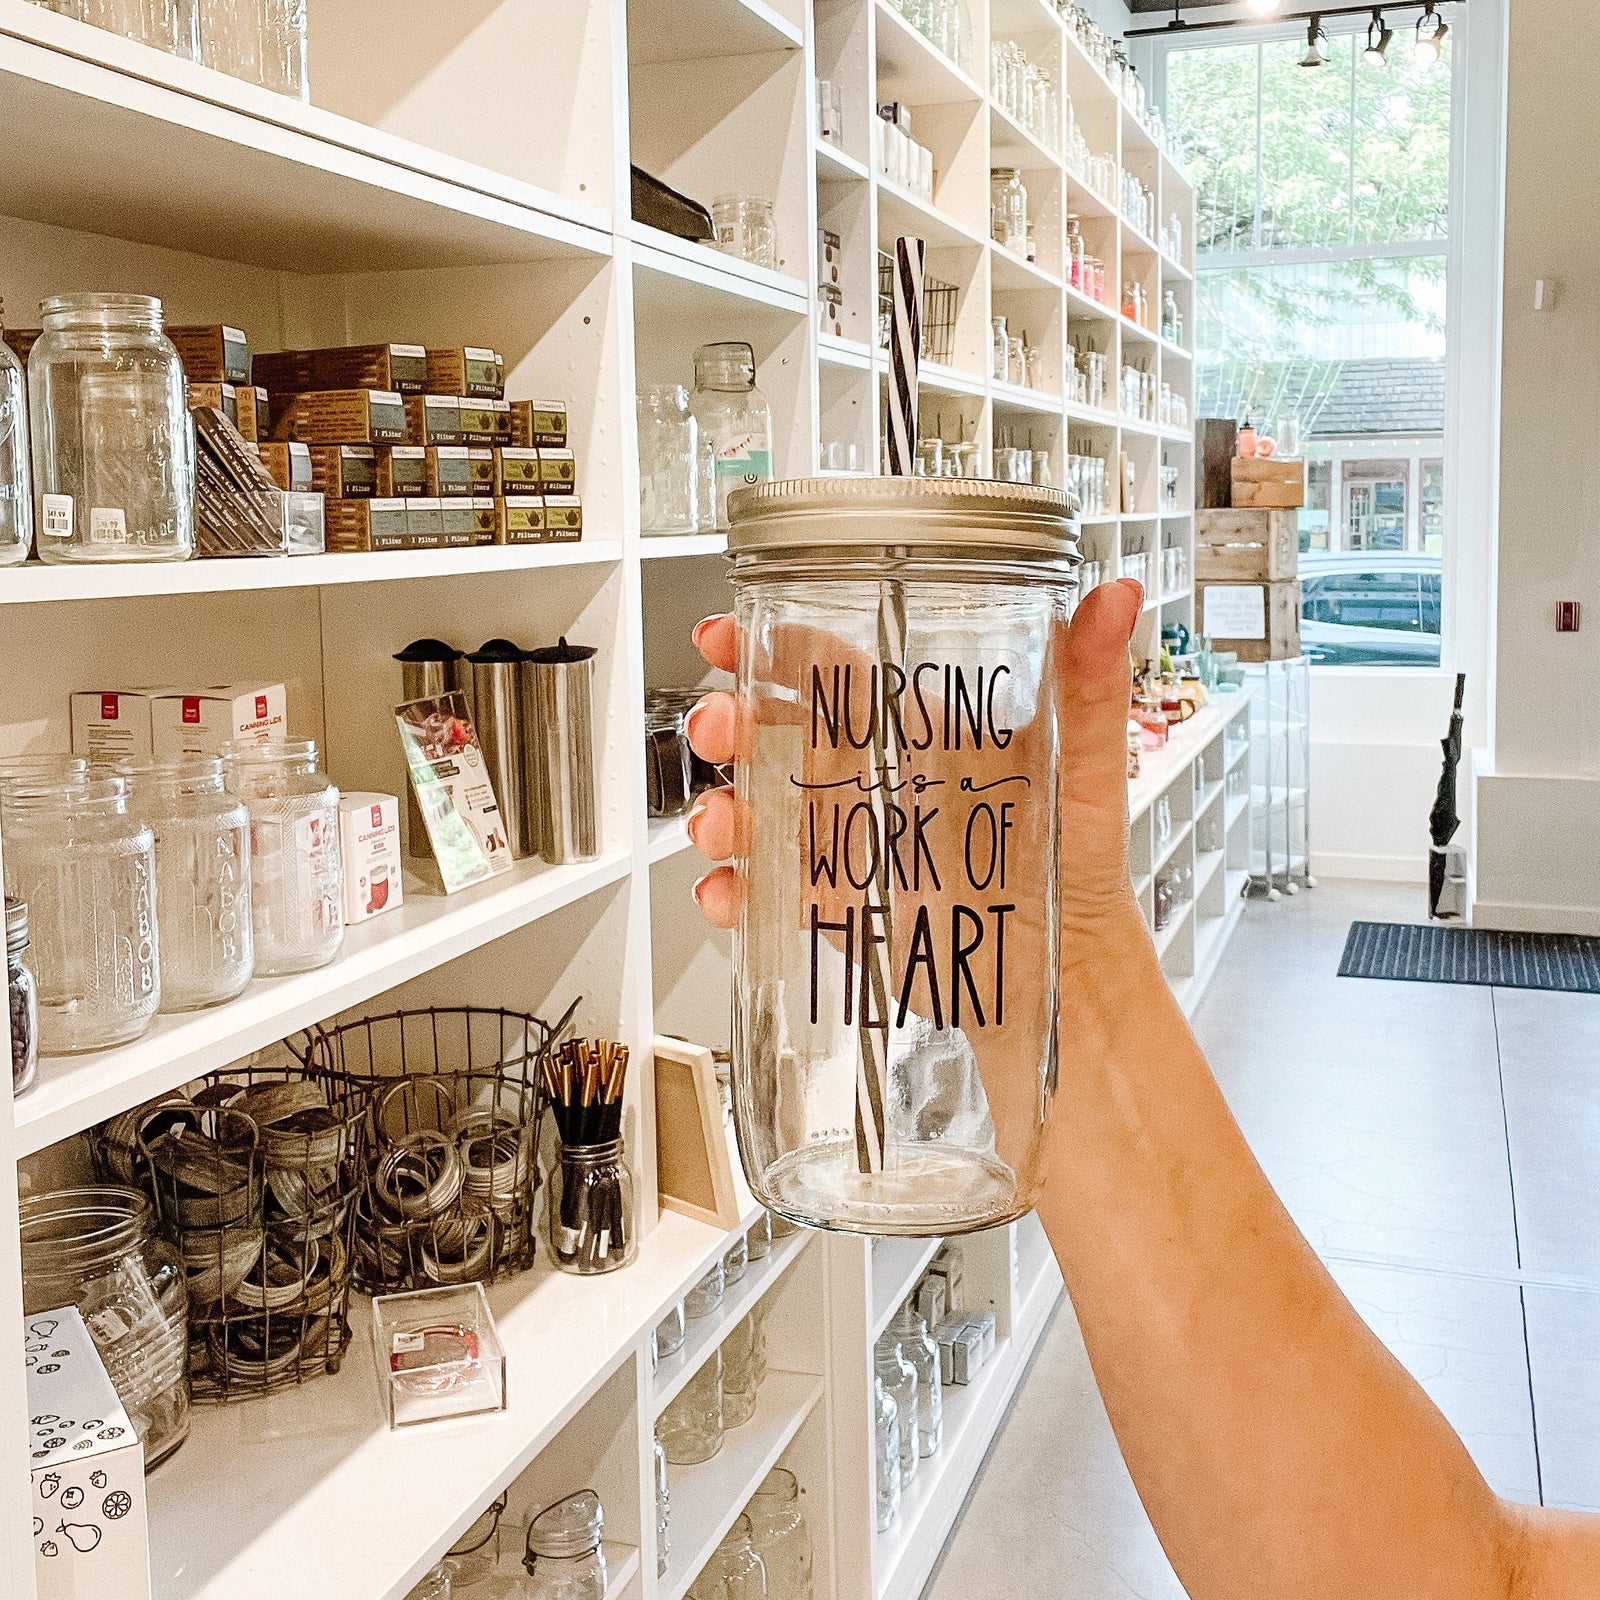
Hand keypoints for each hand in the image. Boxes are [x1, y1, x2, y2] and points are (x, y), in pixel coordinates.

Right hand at [682, 578, 1148, 969]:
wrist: (1064, 980)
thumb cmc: (1079, 870)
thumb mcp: (1086, 770)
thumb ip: (1091, 685)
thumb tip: (1115, 597)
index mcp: (924, 731)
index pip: (838, 668)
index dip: (777, 647)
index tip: (728, 637)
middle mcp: (879, 779)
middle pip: (782, 734)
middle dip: (734, 725)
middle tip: (719, 730)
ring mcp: (853, 842)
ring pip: (764, 811)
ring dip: (724, 809)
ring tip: (720, 826)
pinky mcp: (840, 905)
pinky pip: (772, 890)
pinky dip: (736, 891)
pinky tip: (728, 895)